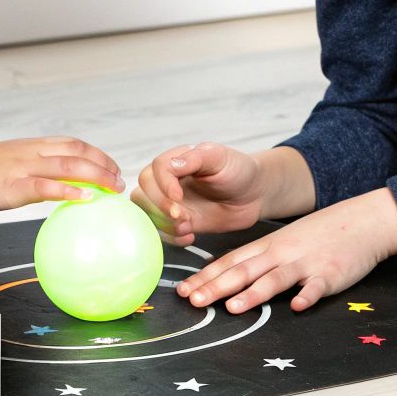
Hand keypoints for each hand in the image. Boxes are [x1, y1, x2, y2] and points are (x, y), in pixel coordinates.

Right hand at [0, 137, 123, 212]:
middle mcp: (29, 152)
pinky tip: (87, 199)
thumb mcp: (2, 168)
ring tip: (114, 188)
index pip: (71, 143)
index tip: (112, 166)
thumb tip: (44, 190)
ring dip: (97, 175)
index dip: (96, 153)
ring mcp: (21, 168)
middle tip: (120, 180)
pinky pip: (45, 186)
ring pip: (68, 164)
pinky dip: (70, 190)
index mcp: (28, 147)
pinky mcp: (10, 186)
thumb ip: (25, 174)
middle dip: (104, 163)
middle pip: (76, 151)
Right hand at [131, 143, 312, 245]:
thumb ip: (195, 157)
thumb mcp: (220, 157)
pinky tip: (190, 235)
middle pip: (142, 193)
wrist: (254, 195)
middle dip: (160, 208)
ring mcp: (171, 203)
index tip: (178, 197)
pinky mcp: (179, 222)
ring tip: (187, 226)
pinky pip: (162, 232)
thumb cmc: (238, 170)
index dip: (162, 185)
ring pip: (147, 214)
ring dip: (163, 224)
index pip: (154, 170)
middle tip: (182, 216)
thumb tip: (170, 165)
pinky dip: (172, 238)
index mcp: (176, 161)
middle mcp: (168, 182)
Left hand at [177, 187, 396, 313]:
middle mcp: (281, 253)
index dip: (206, 277)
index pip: (230, 261)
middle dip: (217, 287)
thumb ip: (259, 259)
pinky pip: (317, 286)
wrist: (361, 221)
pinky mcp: (330, 273)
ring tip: (234, 307)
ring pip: (275, 278)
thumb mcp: (284, 241)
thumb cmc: (319, 235)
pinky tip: (297, 306)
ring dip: (254, 293)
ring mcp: (305, 263)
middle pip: (244, 271)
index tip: (183, 291)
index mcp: (268, 246)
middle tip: (194, 302)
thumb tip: (228, 278)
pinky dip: (307, 296)